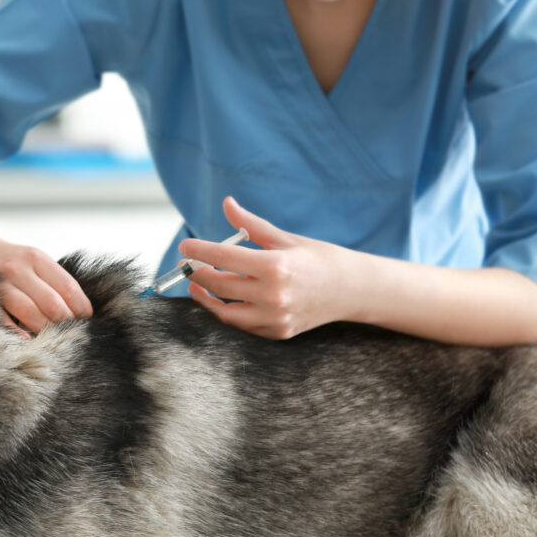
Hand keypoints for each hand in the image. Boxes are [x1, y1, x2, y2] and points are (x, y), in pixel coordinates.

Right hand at [0, 238, 92, 335]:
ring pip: (30, 312)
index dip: (81, 308)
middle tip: (72, 335)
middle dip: (66, 323)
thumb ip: (53, 281)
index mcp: (36, 259)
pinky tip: (28, 340)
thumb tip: (78, 311)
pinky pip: (3, 320)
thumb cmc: (9, 261)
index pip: (68, 287)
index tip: (86, 321)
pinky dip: (17, 333)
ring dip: (46, 330)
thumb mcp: (33, 260)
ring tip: (55, 340)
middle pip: (52, 303)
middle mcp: (18, 269)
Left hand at [180, 197, 354, 339]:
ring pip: (225, 313)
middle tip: (187, 264)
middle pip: (220, 285)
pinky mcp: (277, 332)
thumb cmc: (317, 258)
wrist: (352, 289)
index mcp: (275, 266)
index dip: (199, 251)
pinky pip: (242, 325)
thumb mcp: (284, 238)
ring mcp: (275, 318)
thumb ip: (250, 225)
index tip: (185, 246)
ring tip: (196, 284)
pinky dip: (228, 312)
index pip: (223, 258)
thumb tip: (227, 203)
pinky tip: (220, 298)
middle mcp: (273, 295)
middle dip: (198, 274)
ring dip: (206, 298)